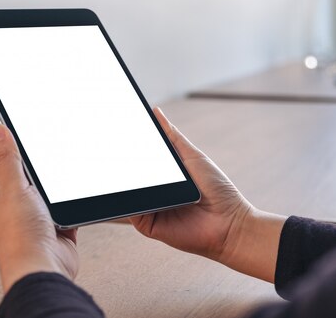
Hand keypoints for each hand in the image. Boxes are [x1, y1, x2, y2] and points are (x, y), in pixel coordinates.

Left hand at [0, 124, 78, 292]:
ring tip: (59, 191)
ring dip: (58, 193)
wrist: (43, 267)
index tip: (31, 139)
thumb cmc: (20, 237)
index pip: (4, 168)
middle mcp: (13, 212)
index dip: (17, 154)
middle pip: (30, 181)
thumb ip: (7, 158)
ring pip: (50, 196)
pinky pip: (66, 211)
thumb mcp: (13, 187)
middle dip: (42, 175)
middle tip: (50, 166)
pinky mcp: (57, 231)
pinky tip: (71, 205)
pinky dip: (71, 208)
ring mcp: (35, 222)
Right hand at [130, 108, 285, 282]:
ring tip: (118, 163)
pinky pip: (131, 210)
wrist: (228, 222)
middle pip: (129, 175)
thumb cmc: (216, 189)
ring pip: (127, 192)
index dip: (126, 147)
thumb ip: (172, 137)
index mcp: (161, 175)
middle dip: (120, 161)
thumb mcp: (192, 156)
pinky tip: (132, 186)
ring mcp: (147, 208)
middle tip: (108, 143)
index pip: (138, 159)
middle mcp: (152, 191)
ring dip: (123, 179)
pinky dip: (129, 199)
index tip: (116, 128)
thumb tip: (155, 111)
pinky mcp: (146, 224)